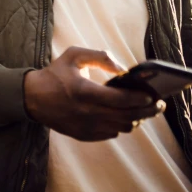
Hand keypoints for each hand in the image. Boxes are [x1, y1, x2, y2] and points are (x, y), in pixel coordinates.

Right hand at [23, 46, 165, 140]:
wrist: (32, 98)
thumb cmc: (54, 74)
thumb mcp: (73, 55)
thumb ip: (99, 56)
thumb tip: (123, 69)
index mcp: (85, 91)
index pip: (121, 100)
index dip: (141, 99)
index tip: (153, 95)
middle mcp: (87, 112)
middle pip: (127, 117)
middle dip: (147, 111)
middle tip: (159, 105)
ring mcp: (86, 126)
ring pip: (122, 128)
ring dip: (135, 119)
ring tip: (143, 110)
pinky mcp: (84, 135)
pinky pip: (111, 134)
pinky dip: (121, 126)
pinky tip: (124, 117)